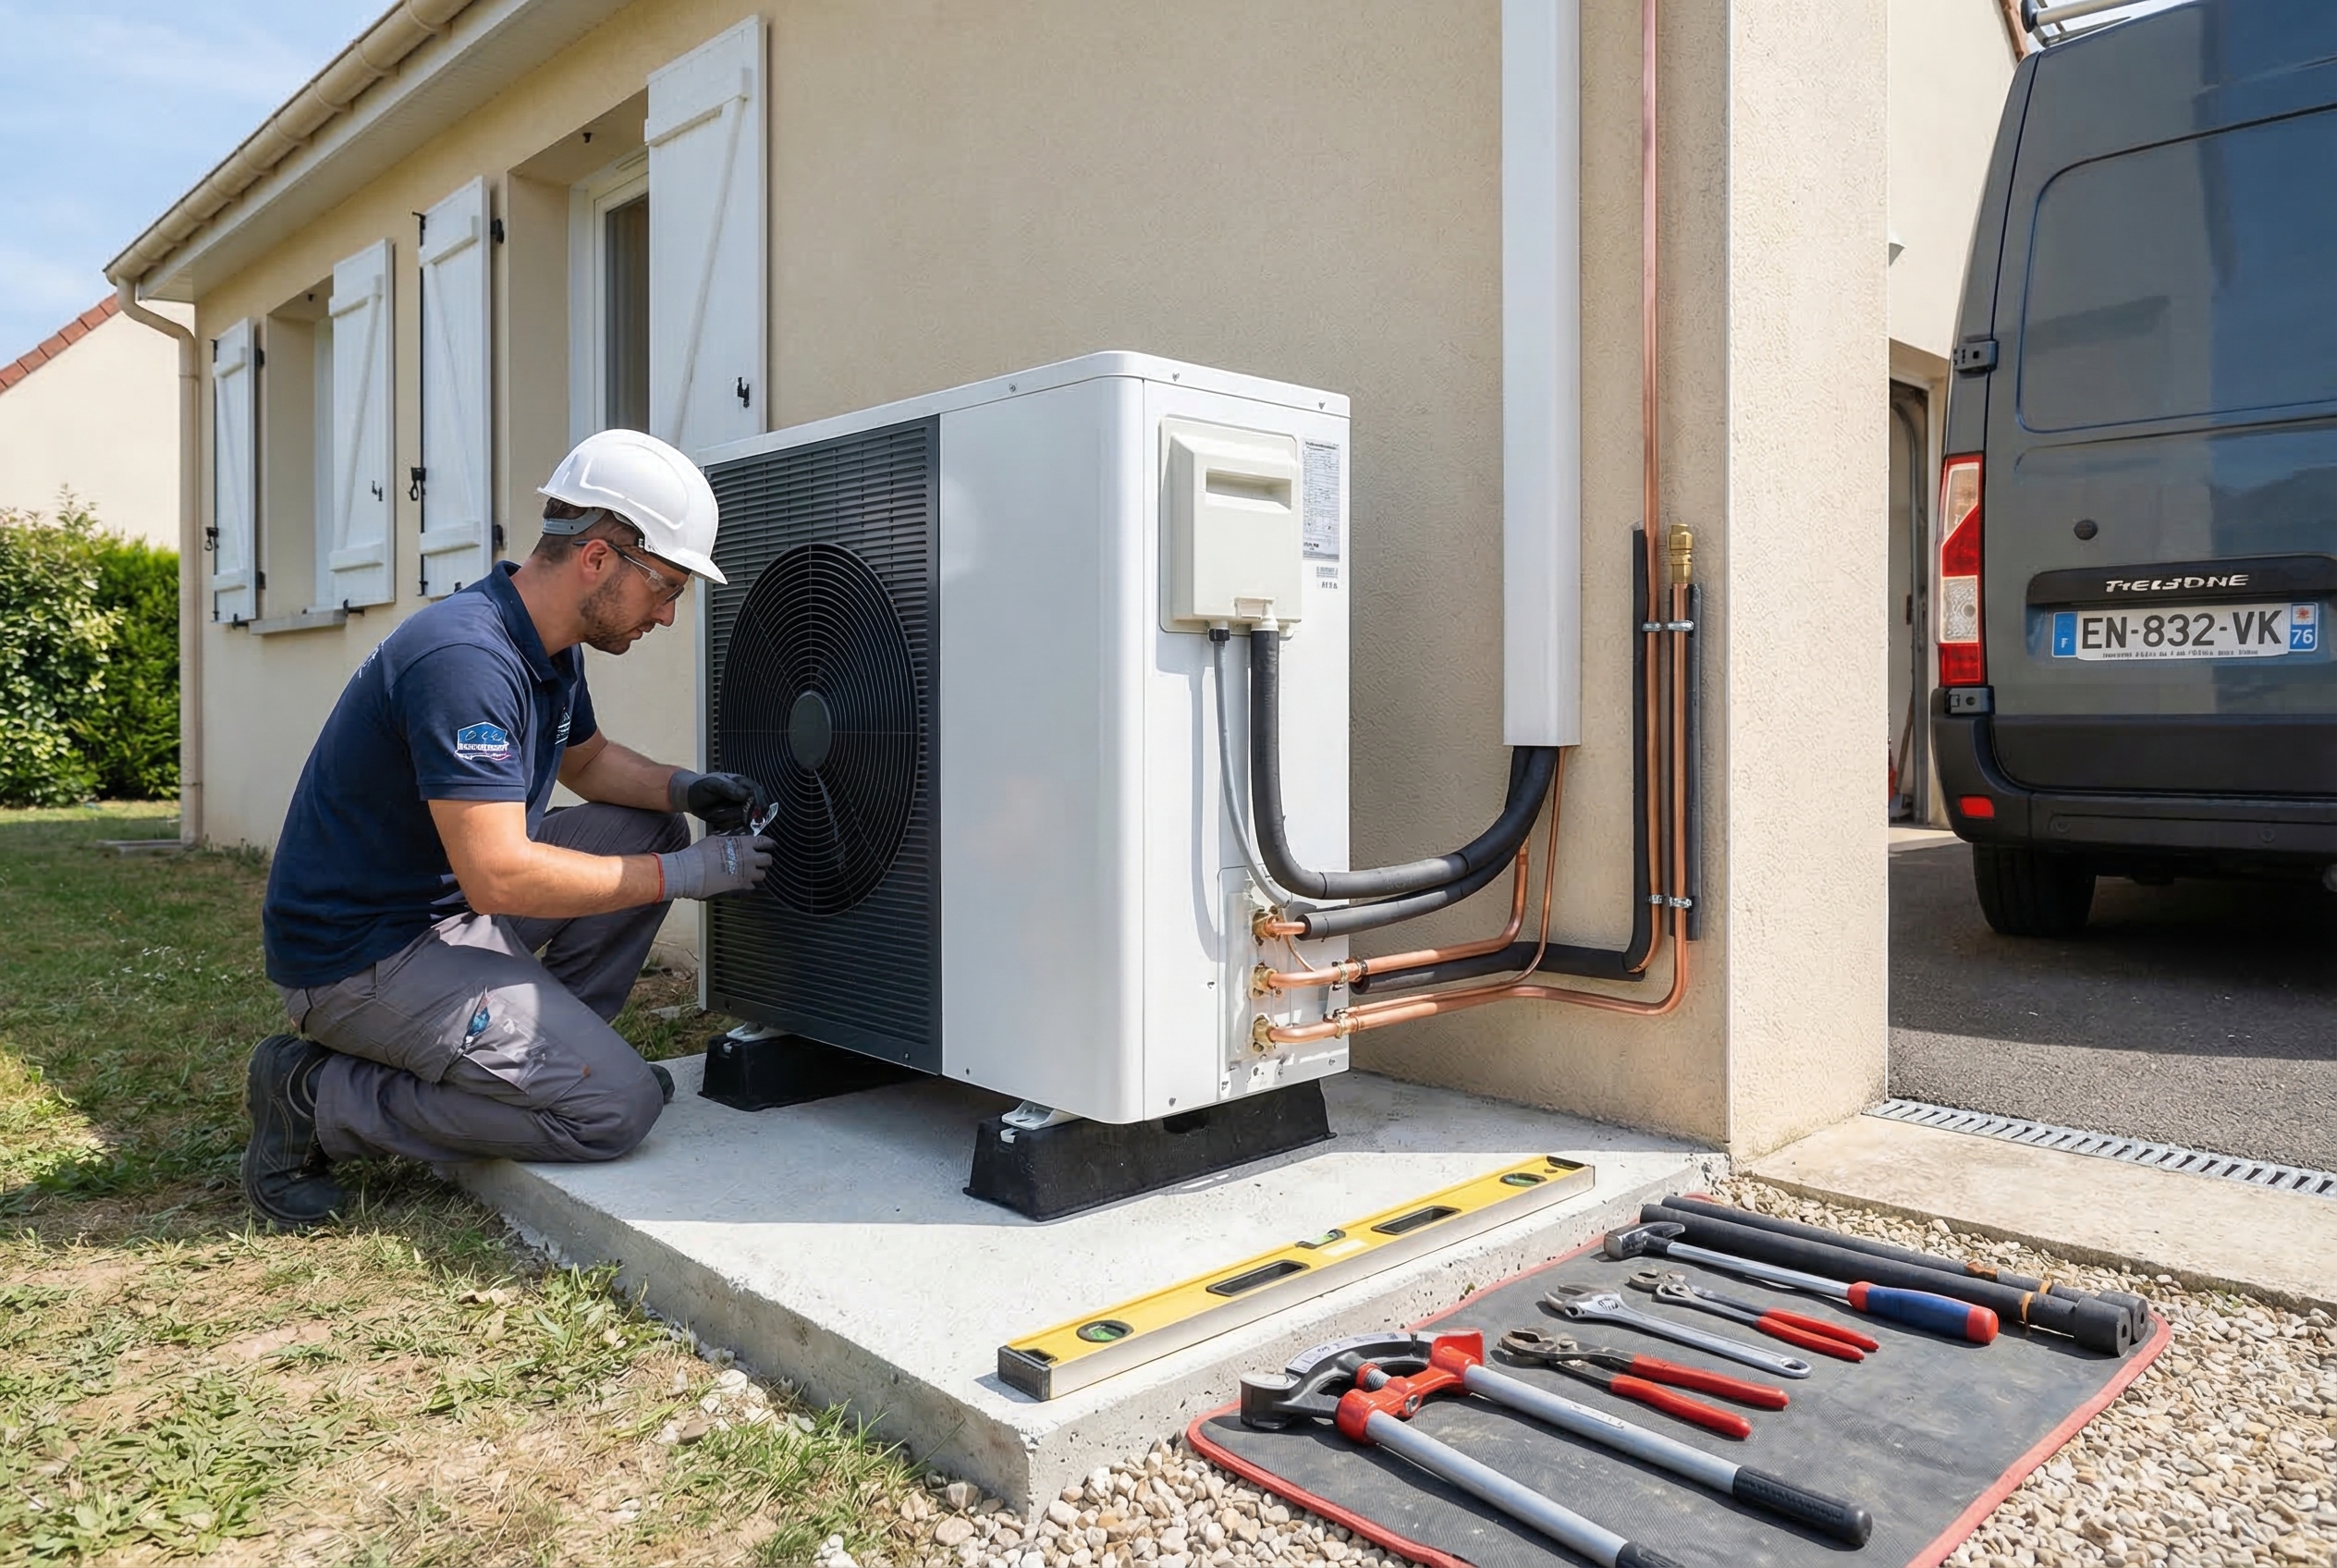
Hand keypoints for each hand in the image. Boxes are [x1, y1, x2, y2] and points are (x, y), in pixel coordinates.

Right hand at [657, 834, 772, 899]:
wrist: (692, 871)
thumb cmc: (701, 852)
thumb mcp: (717, 839)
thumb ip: (731, 840)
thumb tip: (735, 840)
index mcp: (745, 843)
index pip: (766, 842)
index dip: (769, 844)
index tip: (770, 846)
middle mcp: (750, 858)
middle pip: (768, 860)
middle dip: (765, 860)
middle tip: (758, 862)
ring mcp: (747, 873)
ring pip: (762, 875)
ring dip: (757, 874)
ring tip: (749, 873)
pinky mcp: (741, 886)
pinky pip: (752, 886)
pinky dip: (748, 885)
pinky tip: (741, 883)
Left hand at [670, 769, 769, 832]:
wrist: (691, 797)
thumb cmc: (702, 786)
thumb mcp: (714, 784)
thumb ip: (729, 788)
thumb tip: (745, 795)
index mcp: (742, 783)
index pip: (757, 791)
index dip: (759, 801)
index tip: (757, 811)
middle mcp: (744, 796)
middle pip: (755, 807)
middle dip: (748, 814)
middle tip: (737, 817)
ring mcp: (739, 808)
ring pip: (746, 818)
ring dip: (732, 818)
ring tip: (715, 813)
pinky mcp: (733, 819)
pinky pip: (737, 825)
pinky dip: (730, 825)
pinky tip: (718, 821)